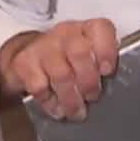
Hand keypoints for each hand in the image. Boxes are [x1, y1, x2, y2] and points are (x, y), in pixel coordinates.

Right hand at [0, 20, 118, 121]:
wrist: (28, 56)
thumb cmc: (66, 59)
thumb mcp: (86, 56)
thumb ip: (101, 65)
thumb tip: (115, 87)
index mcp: (85, 30)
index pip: (100, 28)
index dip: (107, 50)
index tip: (107, 71)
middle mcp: (65, 33)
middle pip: (80, 52)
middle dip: (89, 81)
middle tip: (92, 97)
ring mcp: (43, 47)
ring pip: (61, 73)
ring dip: (72, 98)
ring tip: (77, 112)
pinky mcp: (24, 63)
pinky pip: (40, 86)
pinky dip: (51, 102)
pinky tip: (57, 108)